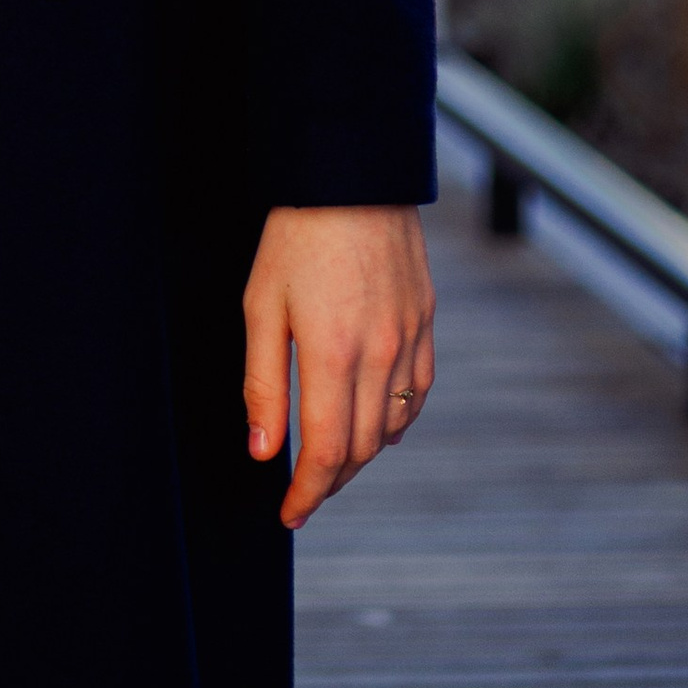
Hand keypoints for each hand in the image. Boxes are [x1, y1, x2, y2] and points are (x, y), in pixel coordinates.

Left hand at [243, 203, 434, 529]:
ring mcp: (410, 338)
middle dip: (330, 482)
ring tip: (331, 462)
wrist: (353, 172)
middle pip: (360, 449)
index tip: (287, 514)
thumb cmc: (295, 235)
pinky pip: (418, 392)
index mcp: (334, 354)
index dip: (307, 494)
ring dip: (361, 455)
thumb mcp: (261, 305)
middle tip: (302, 495)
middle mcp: (381, 355)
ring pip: (392, 426)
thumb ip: (262, 383)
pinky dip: (395, 420)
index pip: (326, 453)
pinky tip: (373, 423)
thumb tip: (264, 452)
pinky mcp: (426, 320)